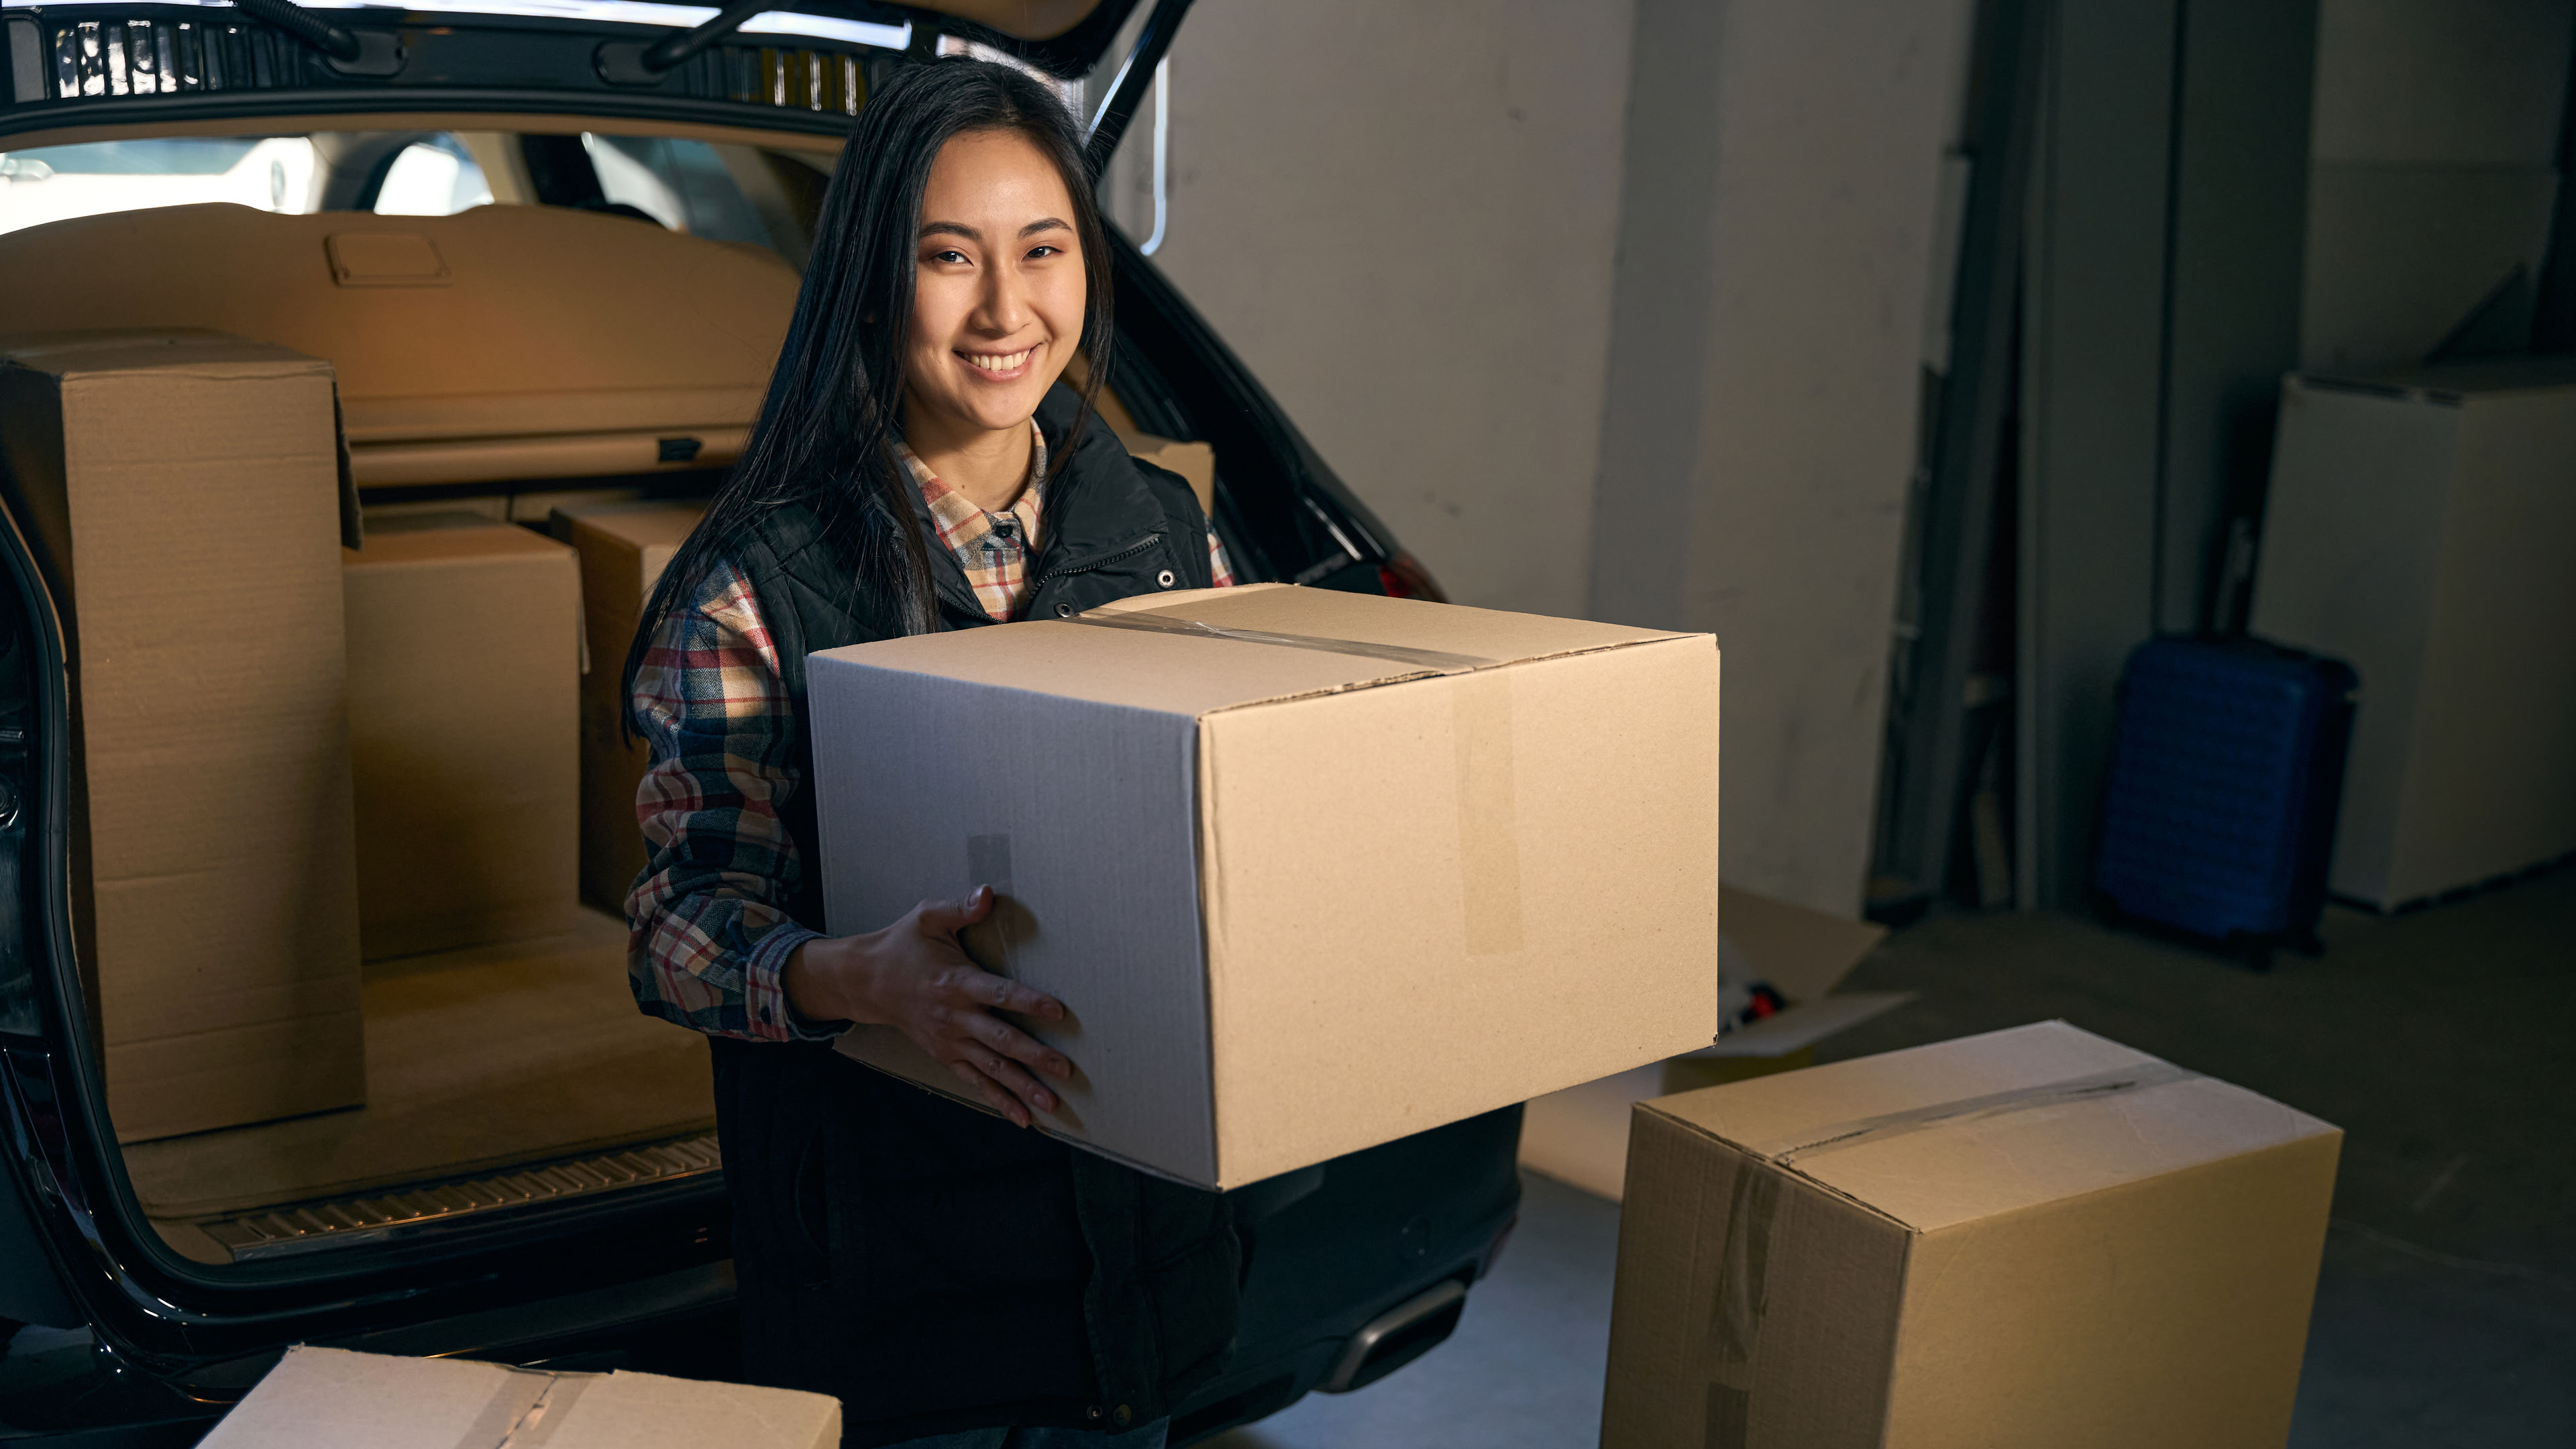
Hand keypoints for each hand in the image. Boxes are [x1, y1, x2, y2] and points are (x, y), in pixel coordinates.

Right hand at [784, 885, 1073, 1127]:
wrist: (866, 981)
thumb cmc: (903, 944)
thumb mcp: (927, 916)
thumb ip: (960, 907)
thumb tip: (988, 894)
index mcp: (957, 982)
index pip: (999, 994)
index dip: (1029, 1002)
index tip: (1059, 1011)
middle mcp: (955, 1017)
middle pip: (1000, 1040)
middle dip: (1035, 1056)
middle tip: (1066, 1070)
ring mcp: (951, 1041)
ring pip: (992, 1069)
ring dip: (1022, 1088)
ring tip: (1052, 1105)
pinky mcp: (946, 1055)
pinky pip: (976, 1081)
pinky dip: (999, 1100)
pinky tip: (1023, 1118)